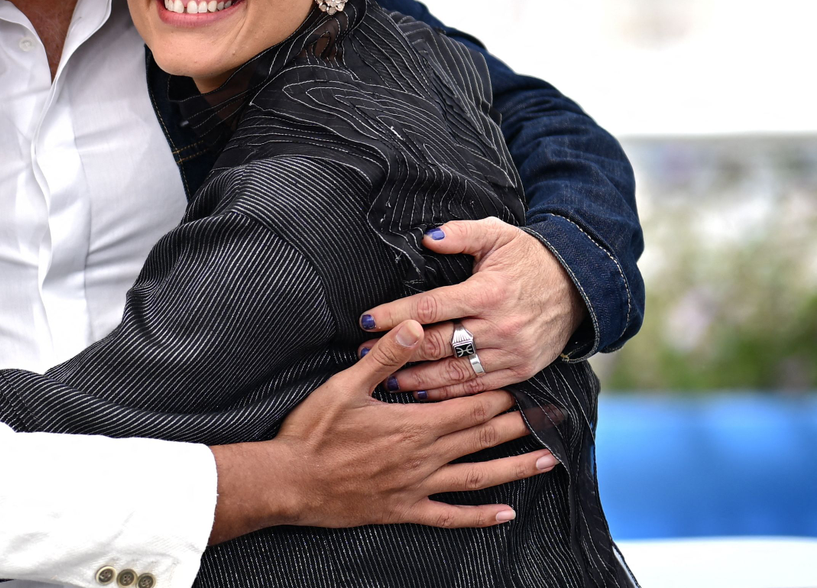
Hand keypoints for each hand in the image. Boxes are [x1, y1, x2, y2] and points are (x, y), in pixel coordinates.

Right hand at [208, 321, 555, 542]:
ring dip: (515, 468)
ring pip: (478, 478)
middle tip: (554, 418)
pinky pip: (451, 517)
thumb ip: (386, 357)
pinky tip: (506, 514)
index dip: (501, 396)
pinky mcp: (404, 510)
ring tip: (547, 460)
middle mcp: (424, 457)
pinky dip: (481, 517)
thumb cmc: (314, 431)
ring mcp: (418, 487)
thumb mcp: (346, 385)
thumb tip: (416, 326)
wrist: (290, 480)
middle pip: (482, 438)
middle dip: (519, 425)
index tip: (527, 386)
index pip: (470, 407)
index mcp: (414, 424)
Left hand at [357, 218, 585, 400]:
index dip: (395, 315)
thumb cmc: (529, 257)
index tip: (366, 320)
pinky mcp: (521, 370)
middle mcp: (499, 326)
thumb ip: (461, 234)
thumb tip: (428, 238)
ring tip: (384, 379)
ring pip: (455, 372)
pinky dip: (449, 394)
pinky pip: (479, 387)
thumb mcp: (497, 234)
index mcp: (488, 292)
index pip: (431, 306)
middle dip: (397, 351)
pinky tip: (423, 394)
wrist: (579, 285)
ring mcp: (511, 353)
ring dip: (416, 379)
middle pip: (438, 344)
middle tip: (364, 352)